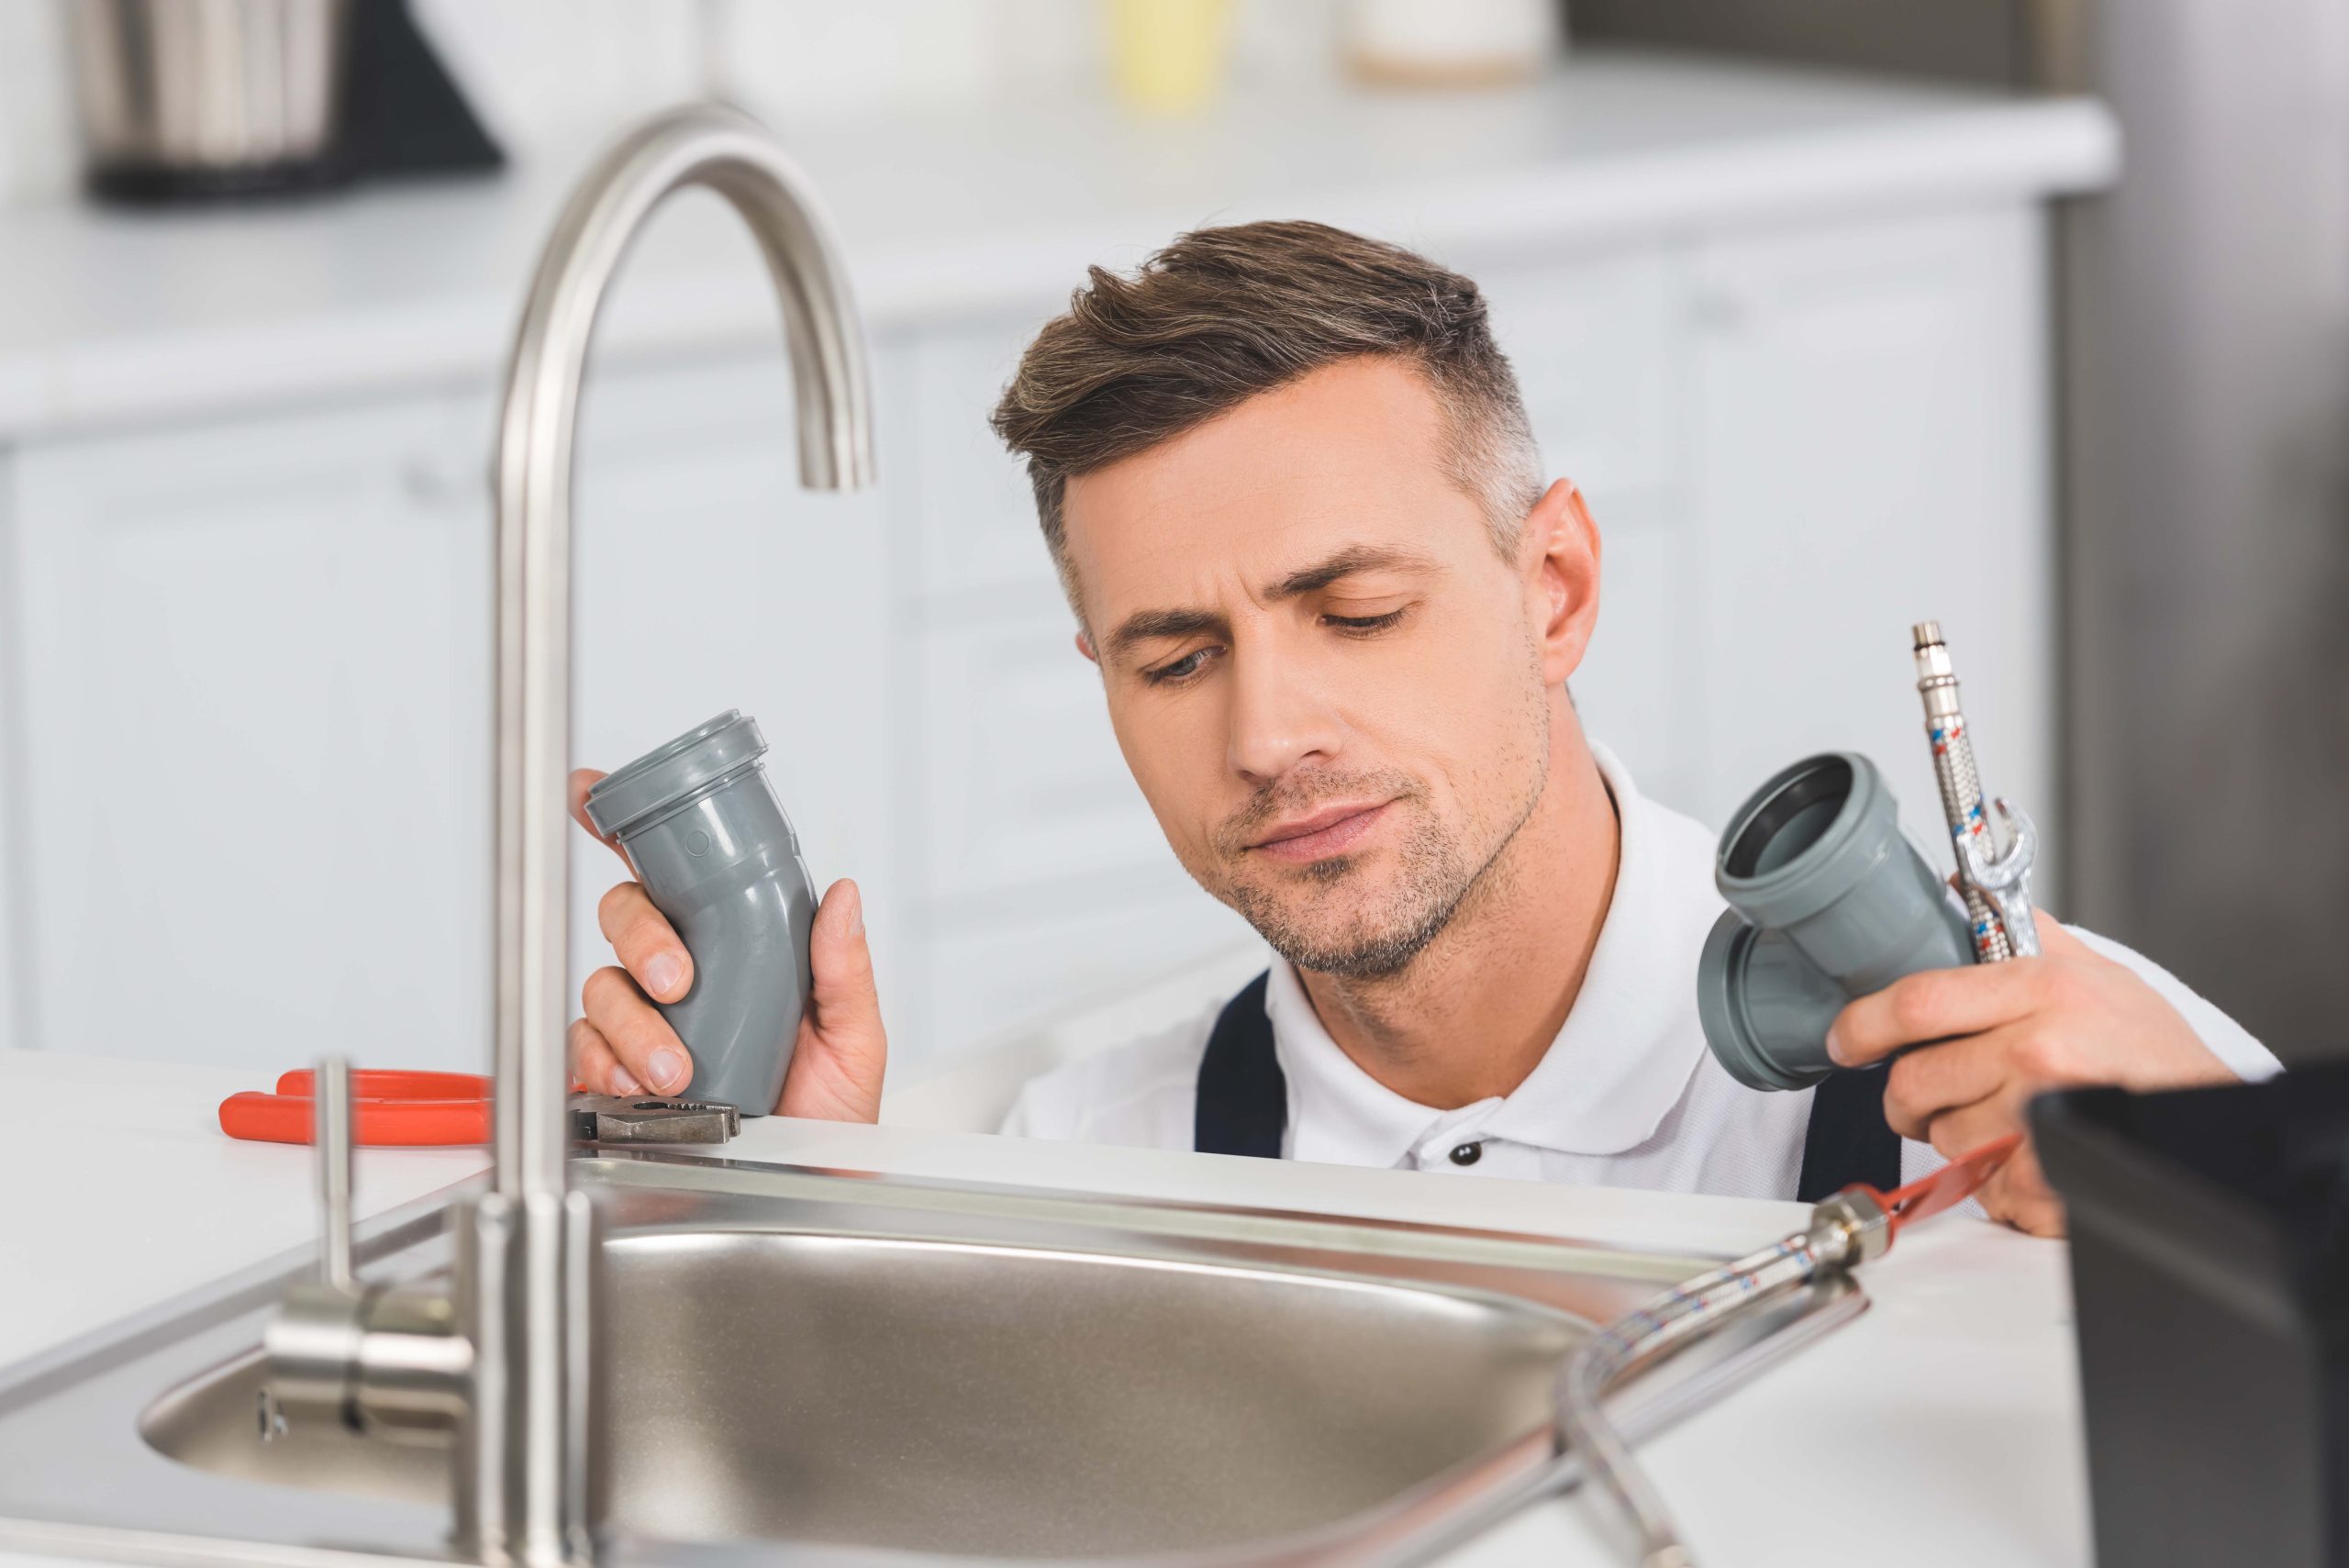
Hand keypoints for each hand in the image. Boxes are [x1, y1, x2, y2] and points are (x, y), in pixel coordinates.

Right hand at [564, 767, 887, 1121]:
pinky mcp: (620, 1074)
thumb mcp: (854, 1038)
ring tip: (675, 1066)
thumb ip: (845, 970)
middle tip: (676, 982)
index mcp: (737, 945)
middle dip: (641, 939)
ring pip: (601, 986)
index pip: (676, 874)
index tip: (591, 796)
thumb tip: (843, 896)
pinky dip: (602, 1061)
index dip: (625, 830)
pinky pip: (584, 1049)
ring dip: (630, 1022)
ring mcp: (649, 1023)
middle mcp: (685, 974)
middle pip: (626, 915)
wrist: (811, 1186)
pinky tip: (636, 1084)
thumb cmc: (834, 1115)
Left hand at [1826, 916, 2232, 1236]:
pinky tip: (2025, 1159)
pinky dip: (1993, 1183)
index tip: (1846, 1039)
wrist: (2212, 1116)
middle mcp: (2035, 1049)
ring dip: (1957, 1141)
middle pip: (1914, 1082)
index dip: (1862, 1024)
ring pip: (1942, 1138)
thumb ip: (2026, 934)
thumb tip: (1958, 889)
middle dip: (1907, 1099)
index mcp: (2039, 991)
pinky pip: (1982, 1185)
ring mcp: (2041, 1114)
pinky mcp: (2050, 1172)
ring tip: (2004, 1124)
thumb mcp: (2096, 972)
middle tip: (1925, 1098)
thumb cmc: (2153, 1049)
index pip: (1916, 1003)